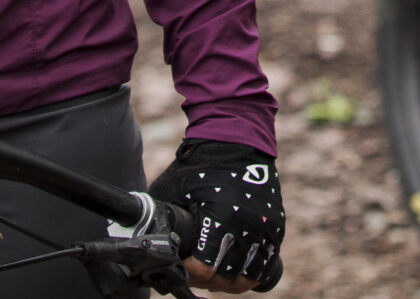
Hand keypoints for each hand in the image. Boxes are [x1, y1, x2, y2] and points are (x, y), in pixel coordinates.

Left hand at [148, 138, 283, 292]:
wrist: (236, 137)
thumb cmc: (200, 164)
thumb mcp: (172, 190)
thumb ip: (161, 218)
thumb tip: (142, 240)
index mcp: (220, 218)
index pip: (205, 270)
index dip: (190, 275)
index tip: (182, 267)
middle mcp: (247, 226)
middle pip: (228, 279)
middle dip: (208, 281)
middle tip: (197, 273)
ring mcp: (265, 226)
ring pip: (250, 276)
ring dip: (231, 281)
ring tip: (216, 273)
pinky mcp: (276, 225)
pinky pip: (267, 261)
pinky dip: (251, 270)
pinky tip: (236, 267)